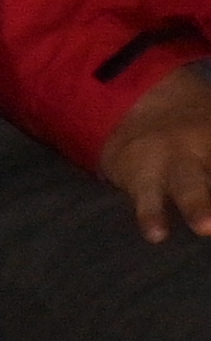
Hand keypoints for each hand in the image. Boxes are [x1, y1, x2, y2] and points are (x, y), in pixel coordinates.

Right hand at [108, 65, 210, 240]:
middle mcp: (208, 147)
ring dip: (198, 205)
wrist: (137, 107)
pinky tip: (157, 233)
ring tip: (205, 227)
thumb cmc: (206, 132)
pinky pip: (147, 197)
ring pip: (189, 185)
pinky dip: (150, 214)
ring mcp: (176, 162)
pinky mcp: (143, 176)